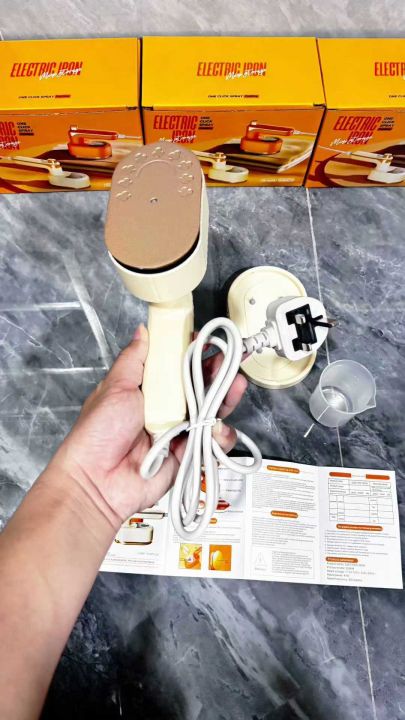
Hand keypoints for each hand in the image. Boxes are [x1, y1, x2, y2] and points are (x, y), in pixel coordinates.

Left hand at [53, 324, 247, 523]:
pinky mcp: (187, 455)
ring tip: (234, 385)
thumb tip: (143, 331)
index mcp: (147, 390)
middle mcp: (165, 408)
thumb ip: (134, 359)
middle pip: (199, 387)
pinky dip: (220, 436)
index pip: (177, 366)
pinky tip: (218, 428)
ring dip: (225, 398)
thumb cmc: (99, 434)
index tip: (208, 341)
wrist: (97, 482)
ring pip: (210, 412)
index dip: (194, 353)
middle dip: (217, 372)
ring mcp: (178, 432)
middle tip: (230, 360)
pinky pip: (212, 442)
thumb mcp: (115, 387)